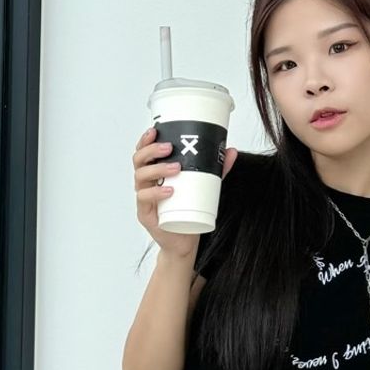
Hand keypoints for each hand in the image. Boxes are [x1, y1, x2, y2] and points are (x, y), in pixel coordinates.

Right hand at [133, 125, 237, 259]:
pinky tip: (169, 190)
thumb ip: (216, 169)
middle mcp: (146, 184)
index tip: (154, 130)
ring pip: (141, 178)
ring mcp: (144, 199)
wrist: (184, 239)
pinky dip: (156, 193)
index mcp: (154, 173)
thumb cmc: (188, 210)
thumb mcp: (203, 187)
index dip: (145, 141)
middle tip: (169, 148)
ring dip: (157, 169)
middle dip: (151, 151)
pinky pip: (144, 200)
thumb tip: (230, 151)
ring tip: (176, 168)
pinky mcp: (146, 214)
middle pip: (139, 162)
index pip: (143, 153)